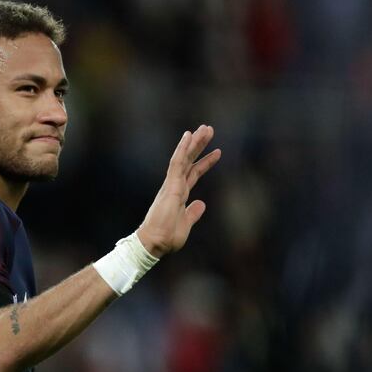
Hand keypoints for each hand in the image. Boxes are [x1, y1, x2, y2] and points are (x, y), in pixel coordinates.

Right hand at [137, 125, 220, 257]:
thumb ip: (193, 213)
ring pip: (184, 157)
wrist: (154, 242)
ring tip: (205, 128)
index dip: (205, 162)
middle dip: (199, 146)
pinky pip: (177, 162)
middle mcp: (175, 185)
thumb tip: (201, 204)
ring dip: (194, 142)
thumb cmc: (167, 236)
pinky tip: (188, 136)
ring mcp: (172, 184)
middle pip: (190, 161)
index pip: (194, 173)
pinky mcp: (170, 185)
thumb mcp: (186, 224)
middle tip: (209, 129)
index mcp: (179, 194)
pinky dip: (182, 148)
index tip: (217, 152)